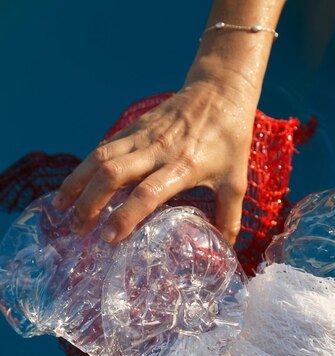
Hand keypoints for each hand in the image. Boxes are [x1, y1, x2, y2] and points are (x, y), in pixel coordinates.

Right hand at [53, 75, 257, 245]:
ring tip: (61, 208)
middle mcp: (157, 150)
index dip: (125, 216)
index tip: (108, 238)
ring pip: (99, 157)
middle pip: (112, 174)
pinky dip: (85, 167)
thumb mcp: (236, 181)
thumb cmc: (231, 138)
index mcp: (183, 166)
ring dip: (77, 183)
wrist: (220, 90)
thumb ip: (230, 218)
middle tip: (78, 230)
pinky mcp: (133, 127)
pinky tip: (75, 185)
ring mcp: (142, 136)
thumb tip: (225, 250)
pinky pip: (103, 147)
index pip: (147, 194)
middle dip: (90, 203)